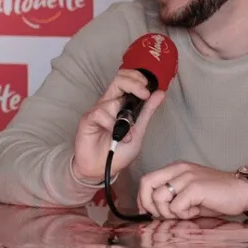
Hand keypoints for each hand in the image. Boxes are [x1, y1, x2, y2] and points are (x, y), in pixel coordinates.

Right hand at [71, 69, 165, 183]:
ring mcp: (97, 110)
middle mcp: (108, 103)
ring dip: (124, 118)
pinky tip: (115, 136)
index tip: (148, 90)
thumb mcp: (138, 131)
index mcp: (120, 103)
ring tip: (128, 134)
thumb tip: (160, 93)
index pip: (127, 79)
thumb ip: (147, 112)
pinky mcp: (87, 119)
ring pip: (112, 100)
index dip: (138, 78)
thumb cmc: (118, 151)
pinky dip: (111, 125)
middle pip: (119, 79)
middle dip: (134, 83)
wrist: (101, 169)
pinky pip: (100, 113)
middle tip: (143, 94)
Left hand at [137, 161, 247, 219]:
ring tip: (185, 212)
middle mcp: (178, 169)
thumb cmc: (216, 196)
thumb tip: (152, 212)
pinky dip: (183, 214)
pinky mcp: (195, 187)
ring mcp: (187, 177)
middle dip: (150, 205)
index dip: (143, 198)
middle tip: (165, 215)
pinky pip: (176, 206)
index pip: (146, 180)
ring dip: (169, 212)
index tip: (148, 212)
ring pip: (159, 197)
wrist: (242, 191)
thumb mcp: (188, 194)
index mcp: (175, 169)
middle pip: (146, 184)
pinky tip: (195, 212)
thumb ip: (171, 197)